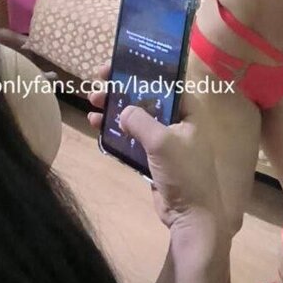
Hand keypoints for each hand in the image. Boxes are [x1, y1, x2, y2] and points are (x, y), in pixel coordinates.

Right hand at [88, 65, 224, 231]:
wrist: (190, 216)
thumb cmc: (184, 173)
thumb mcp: (162, 142)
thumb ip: (140, 120)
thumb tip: (122, 110)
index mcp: (188, 112)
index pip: (164, 81)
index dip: (141, 71)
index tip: (117, 66)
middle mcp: (176, 122)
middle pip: (145, 97)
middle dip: (121, 90)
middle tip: (98, 83)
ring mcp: (163, 141)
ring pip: (135, 117)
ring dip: (114, 109)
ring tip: (92, 102)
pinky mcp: (151, 158)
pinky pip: (130, 138)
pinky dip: (114, 131)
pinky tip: (96, 125)